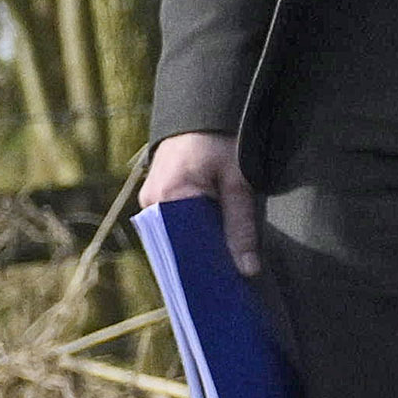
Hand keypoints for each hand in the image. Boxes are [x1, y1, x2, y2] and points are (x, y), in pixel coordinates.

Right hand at [132, 128, 257, 277]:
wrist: (204, 107)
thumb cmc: (222, 140)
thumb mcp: (238, 182)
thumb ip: (240, 226)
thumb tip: (246, 270)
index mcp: (166, 201)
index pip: (183, 249)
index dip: (205, 269)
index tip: (224, 289)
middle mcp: (151, 204)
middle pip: (177, 245)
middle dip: (201, 262)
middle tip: (227, 286)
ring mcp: (151, 199)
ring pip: (175, 236)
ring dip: (197, 248)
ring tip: (221, 270)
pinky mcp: (158, 194)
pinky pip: (173, 224)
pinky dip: (192, 234)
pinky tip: (211, 246)